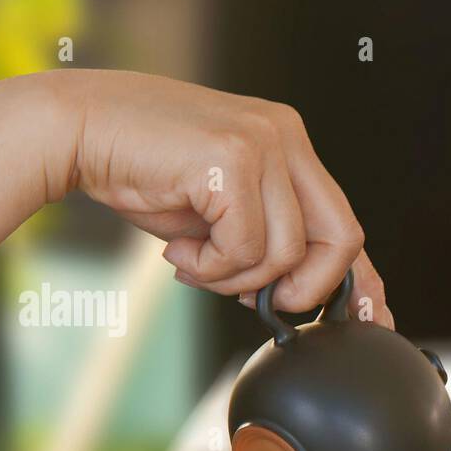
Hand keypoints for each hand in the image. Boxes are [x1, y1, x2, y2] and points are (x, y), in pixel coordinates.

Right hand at [66, 70, 392, 323]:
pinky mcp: (234, 158)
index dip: (362, 280)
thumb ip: (263, 242)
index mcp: (288, 144)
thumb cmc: (141, 172)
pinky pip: (247, 247)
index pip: (344, 221)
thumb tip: (296, 297)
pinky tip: (180, 251)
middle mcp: (286, 135)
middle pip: (341, 237)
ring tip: (195, 261)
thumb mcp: (219, 214)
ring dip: (236, 277)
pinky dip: (212, 266)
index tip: (374, 319)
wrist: (75, 131)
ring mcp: (264, 141)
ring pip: (287, 252)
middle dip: (304, 288)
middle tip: (252, 298)